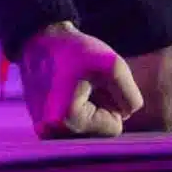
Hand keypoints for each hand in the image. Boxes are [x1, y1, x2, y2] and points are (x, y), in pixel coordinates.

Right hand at [19, 22, 143, 138]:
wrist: (41, 39)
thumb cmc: (76, 50)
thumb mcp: (113, 65)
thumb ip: (130, 96)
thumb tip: (127, 114)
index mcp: (68, 120)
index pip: (114, 128)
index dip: (112, 101)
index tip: (94, 81)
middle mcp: (51, 133)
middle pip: (99, 132)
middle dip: (99, 107)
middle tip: (84, 82)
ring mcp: (44, 131)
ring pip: (87, 129)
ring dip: (89, 108)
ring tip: (75, 86)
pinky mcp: (41, 126)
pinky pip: (74, 125)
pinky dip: (77, 110)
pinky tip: (67, 91)